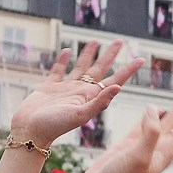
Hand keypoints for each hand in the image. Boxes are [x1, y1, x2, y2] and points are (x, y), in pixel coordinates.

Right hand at [10, 41, 141, 148]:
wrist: (30, 131)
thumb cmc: (55, 126)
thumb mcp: (81, 115)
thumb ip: (99, 102)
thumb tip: (118, 87)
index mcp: (92, 97)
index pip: (115, 80)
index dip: (128, 70)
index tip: (141, 59)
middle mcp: (82, 91)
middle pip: (100, 68)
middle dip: (110, 55)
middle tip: (119, 41)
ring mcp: (66, 88)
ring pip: (80, 66)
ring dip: (88, 54)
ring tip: (95, 41)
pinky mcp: (49, 87)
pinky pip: (58, 70)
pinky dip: (62, 60)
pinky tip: (66, 51)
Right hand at [76, 89, 172, 172]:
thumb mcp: (138, 157)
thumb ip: (149, 134)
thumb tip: (155, 109)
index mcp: (165, 151)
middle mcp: (158, 148)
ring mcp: (143, 147)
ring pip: (166, 122)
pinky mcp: (128, 146)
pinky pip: (145, 126)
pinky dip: (152, 116)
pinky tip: (155, 109)